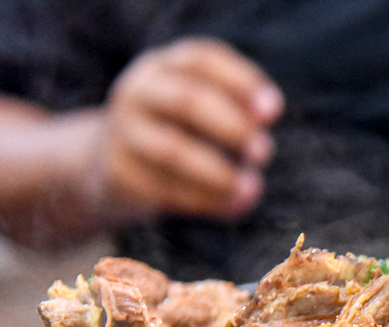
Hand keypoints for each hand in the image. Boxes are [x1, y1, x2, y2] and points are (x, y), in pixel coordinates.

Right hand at [95, 38, 283, 219]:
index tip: (274, 111)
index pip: (203, 59)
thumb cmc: (179, 129)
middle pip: (186, 101)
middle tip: (265, 152)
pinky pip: (166, 189)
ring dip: (219, 173)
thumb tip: (260, 143)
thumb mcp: (204, 112)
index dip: (241, 82)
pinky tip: (235, 206)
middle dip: (231, 127)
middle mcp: (140, 91)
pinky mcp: (118, 172)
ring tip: (253, 187)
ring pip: (173, 151)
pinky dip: (206, 200)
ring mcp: (124, 131)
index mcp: (166, 66)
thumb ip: (237, 117)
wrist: (114, 160)